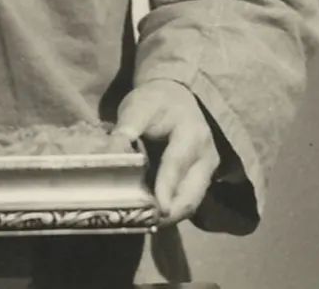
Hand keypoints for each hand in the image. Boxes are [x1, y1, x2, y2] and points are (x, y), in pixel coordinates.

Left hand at [116, 79, 219, 224]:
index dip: (167, 188)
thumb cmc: (155, 101)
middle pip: (192, 194)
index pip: (176, 164)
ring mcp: (207, 169)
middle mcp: (206, 155)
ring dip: (171, 215)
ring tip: (147, 222)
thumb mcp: (138, 106)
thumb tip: (111, 152)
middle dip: (171, 213)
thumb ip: (126, 128)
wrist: (175, 95)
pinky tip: (154, 214)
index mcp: (191, 133)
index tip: (158, 210)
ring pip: (192, 202)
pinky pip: (189, 199)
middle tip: (146, 223)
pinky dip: (172, 208)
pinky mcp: (201, 178)